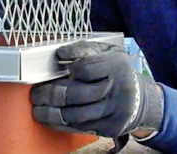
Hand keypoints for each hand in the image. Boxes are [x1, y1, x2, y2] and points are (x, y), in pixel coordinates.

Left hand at [30, 41, 163, 137]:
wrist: (139, 98)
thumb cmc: (118, 70)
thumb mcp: (107, 52)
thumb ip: (84, 49)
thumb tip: (60, 53)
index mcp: (116, 65)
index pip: (85, 67)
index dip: (70, 68)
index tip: (61, 66)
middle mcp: (117, 89)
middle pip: (76, 93)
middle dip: (50, 94)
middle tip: (36, 93)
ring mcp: (114, 111)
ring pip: (75, 115)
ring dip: (50, 113)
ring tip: (38, 107)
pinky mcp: (110, 128)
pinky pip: (79, 128)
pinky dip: (60, 124)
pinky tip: (50, 117)